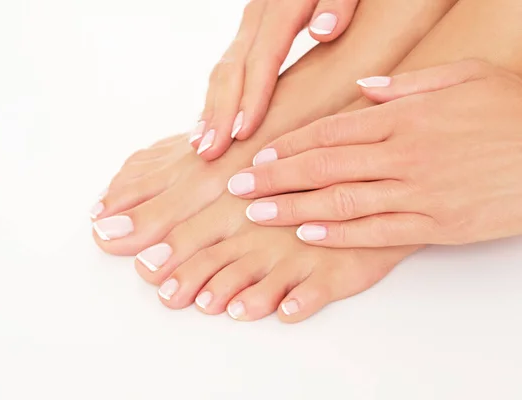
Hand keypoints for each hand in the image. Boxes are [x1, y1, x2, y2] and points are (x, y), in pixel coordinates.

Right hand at [191, 0, 359, 160]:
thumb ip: (338, 2)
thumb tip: (323, 32)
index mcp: (282, 5)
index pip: (263, 58)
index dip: (251, 97)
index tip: (243, 133)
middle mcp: (258, 15)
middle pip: (233, 69)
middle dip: (220, 113)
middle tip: (210, 152)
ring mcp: (250, 25)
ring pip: (223, 70)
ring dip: (210, 109)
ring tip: (201, 146)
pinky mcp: (250, 34)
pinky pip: (227, 68)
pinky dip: (215, 98)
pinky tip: (208, 123)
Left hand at [227, 59, 521, 246]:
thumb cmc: (513, 109)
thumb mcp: (462, 77)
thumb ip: (408, 83)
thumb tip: (366, 87)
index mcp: (404, 116)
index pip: (330, 130)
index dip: (289, 144)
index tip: (257, 154)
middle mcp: (404, 153)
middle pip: (324, 165)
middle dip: (275, 177)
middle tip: (237, 187)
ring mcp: (418, 190)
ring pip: (342, 200)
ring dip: (294, 208)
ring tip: (258, 213)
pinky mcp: (436, 223)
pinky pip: (378, 230)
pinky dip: (339, 233)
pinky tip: (308, 234)